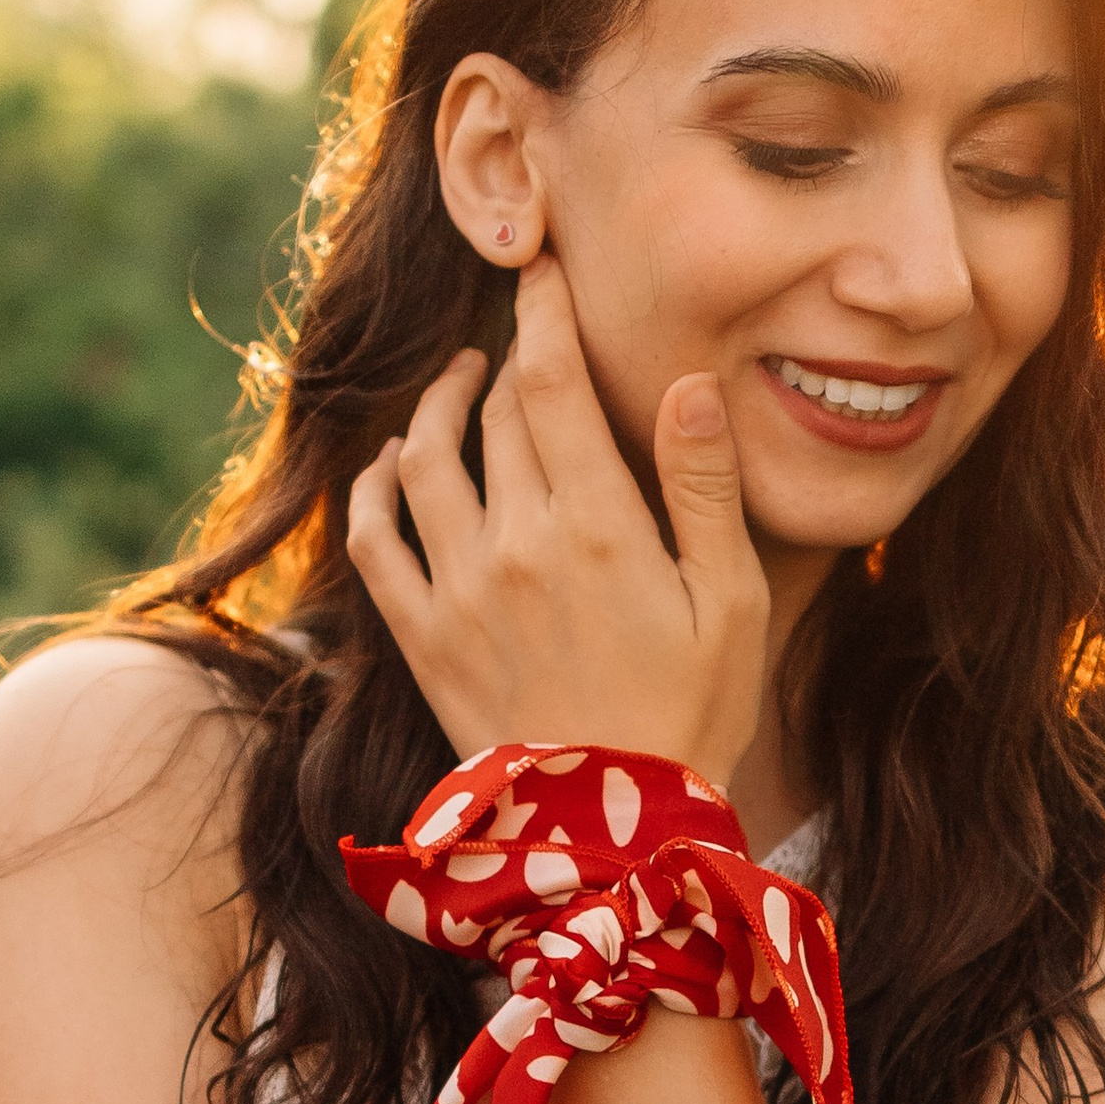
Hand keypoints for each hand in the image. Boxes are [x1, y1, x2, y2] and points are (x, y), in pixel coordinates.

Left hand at [347, 255, 769, 791]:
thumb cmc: (693, 712)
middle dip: (510, 355)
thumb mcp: (731, 599)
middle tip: (525, 329)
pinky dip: (375, 489)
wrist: (610, 837)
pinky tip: (393, 465)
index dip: (544, 310)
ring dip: (440, 407)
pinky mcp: (423, 637)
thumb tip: (686, 382)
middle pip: (497, 412)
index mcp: (595, 524)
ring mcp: (456, 590)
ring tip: (463, 383)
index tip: (544, 266)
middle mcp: (512, 543)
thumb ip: (702, 486)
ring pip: (424, 460)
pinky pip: (373, 542)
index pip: (552, 380)